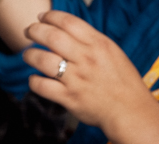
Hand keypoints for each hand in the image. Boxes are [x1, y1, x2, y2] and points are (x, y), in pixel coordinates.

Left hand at [22, 11, 153, 132]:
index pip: (68, 22)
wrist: (130, 111)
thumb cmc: (123, 82)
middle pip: (52, 37)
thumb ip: (91, 43)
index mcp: (98, 44)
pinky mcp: (69, 98)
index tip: (41, 17)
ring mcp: (76, 79)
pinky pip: (42, 86)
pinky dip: (33, 81)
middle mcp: (86, 59)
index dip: (50, 17)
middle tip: (29, 32)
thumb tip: (69, 33)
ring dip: (30, 55)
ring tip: (28, 55)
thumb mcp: (112, 53)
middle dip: (35, 31)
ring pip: (43, 60)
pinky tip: (34, 79)